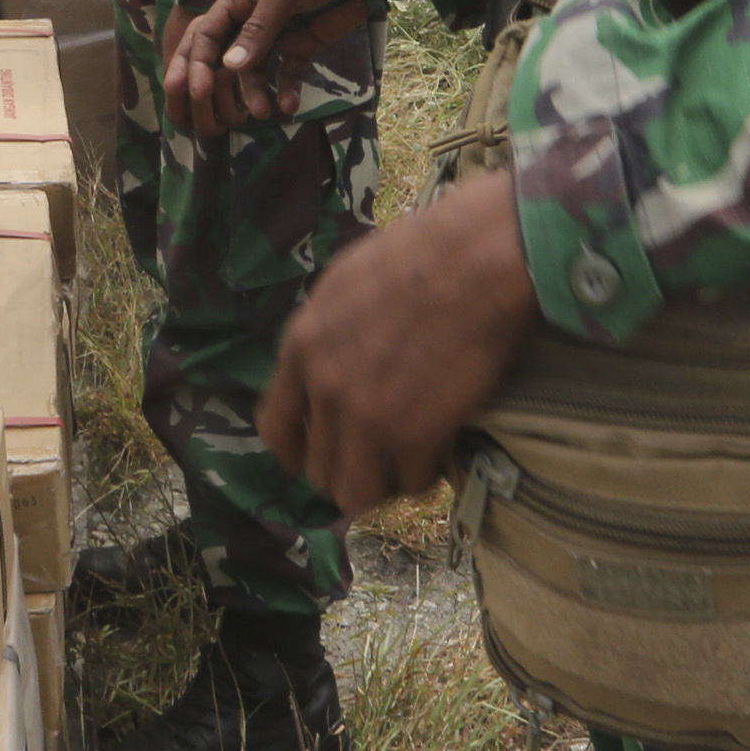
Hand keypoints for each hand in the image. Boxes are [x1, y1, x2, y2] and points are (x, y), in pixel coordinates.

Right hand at [165, 0, 368, 134]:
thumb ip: (258, 28)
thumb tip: (229, 66)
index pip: (207, 33)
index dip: (197, 61)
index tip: (195, 90)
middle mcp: (252, 19)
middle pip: (227, 56)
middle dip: (220, 84)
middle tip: (222, 113)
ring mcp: (278, 34)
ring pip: (257, 69)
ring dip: (257, 91)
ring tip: (264, 113)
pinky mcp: (303, 44)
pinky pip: (289, 71)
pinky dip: (287, 89)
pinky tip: (289, 106)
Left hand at [260, 170, 539, 514]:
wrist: (474, 261)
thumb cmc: (414, 256)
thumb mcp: (340, 286)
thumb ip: (324, 336)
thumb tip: (321, 367)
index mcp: (301, 348)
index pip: (275, 429)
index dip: (298, 451)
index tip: (318, 455)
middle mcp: (324, 391)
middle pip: (318, 471)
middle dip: (346, 469)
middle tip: (377, 456)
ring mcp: (368, 418)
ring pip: (356, 494)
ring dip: (382, 483)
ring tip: (406, 461)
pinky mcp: (416, 436)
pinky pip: (410, 484)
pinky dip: (425, 475)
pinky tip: (439, 450)